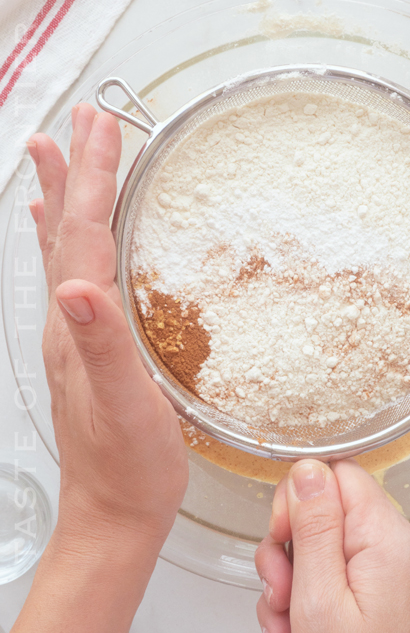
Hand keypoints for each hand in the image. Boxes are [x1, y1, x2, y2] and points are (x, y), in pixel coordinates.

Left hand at [28, 104, 187, 549]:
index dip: (93, 176)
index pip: (83, 233)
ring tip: (58, 152)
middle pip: (67, 228)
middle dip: (76, 168)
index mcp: (79, 325)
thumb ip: (100, 347)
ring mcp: (75, 334)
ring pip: (66, 247)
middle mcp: (69, 321)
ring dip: (64, 194)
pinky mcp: (89, 348)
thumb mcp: (123, 407)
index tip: (103, 126)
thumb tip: (75, 290)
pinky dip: (66, 244)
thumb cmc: (127, 466)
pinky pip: (74, 277)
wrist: (113, 514)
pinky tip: (64, 239)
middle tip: (84, 119)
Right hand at [255, 458, 409, 632]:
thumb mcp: (317, 603)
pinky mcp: (398, 610)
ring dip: (296, 596)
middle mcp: (408, 555)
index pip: (339, 475)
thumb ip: (313, 527)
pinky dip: (316, 615)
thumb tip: (309, 469)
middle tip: (281, 603)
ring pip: (330, 558)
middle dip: (290, 560)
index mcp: (393, 543)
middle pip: (330, 519)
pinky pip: (346, 589)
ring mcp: (405, 585)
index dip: (299, 502)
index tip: (282, 543)